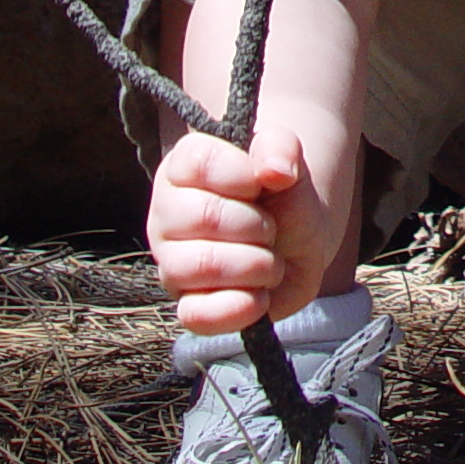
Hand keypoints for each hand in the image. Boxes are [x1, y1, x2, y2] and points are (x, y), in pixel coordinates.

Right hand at [146, 123, 339, 332]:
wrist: (297, 244)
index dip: (242, 175)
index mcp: (184, 167)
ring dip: (255, 264)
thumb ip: (281, 148)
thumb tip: (277, 169)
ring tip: (269, 261)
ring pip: (199, 266)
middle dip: (256, 225)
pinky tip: (261, 294)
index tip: (263, 183)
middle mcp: (167, 214)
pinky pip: (196, 315)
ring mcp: (172, 262)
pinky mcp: (187, 305)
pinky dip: (241, 306)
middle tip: (271, 228)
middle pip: (202, 216)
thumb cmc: (282, 196)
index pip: (199, 163)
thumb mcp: (287, 160)